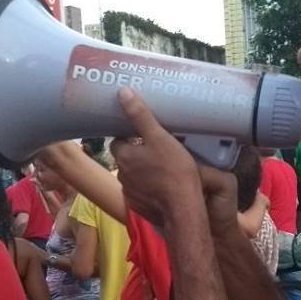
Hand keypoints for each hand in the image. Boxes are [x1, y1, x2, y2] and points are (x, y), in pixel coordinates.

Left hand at [111, 90, 200, 227]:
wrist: (182, 208)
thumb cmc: (173, 170)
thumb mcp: (160, 137)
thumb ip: (141, 115)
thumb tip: (123, 92)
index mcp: (124, 155)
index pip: (117, 141)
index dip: (128, 136)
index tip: (142, 134)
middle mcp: (121, 174)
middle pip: (125, 159)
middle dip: (135, 154)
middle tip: (155, 150)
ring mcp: (129, 193)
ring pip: (132, 177)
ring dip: (141, 172)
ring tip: (161, 169)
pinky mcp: (138, 207)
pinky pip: (139, 194)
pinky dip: (147, 189)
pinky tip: (161, 188)